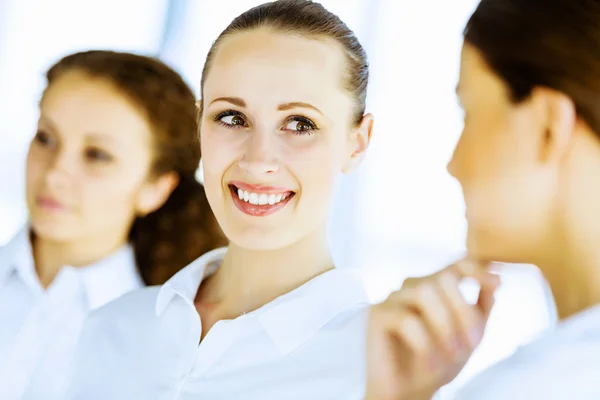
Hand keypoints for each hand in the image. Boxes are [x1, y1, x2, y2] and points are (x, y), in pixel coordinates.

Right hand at [364, 259, 499, 399]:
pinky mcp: (378, 315)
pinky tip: (431, 363)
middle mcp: (413, 286)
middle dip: (463, 311)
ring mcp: (394, 298)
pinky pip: (406, 319)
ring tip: (453, 353)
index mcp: (436, 287)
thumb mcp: (469, 337)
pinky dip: (425, 344)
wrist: (409, 393)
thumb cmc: (436, 362)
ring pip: (424, 292)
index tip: (495, 282)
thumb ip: (481, 308)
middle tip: (472, 344)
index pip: (456, 264)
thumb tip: (497, 280)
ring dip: (445, 325)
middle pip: (443, 278)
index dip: (476, 268)